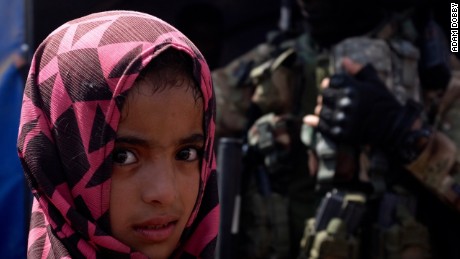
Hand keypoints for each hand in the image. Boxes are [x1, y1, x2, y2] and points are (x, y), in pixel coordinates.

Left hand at [304, 58, 421, 150]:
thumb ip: (358, 70)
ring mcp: (342, 119)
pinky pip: (321, 126)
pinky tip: (310, 119)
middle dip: (327, 97)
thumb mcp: (374, 83)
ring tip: (330, 110)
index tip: (334, 87)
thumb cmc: (383, 103)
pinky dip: (315, 122)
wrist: (392, 128)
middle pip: (324, 96)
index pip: (330, 81)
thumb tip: (344, 60)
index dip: (331, 83)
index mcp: (353, 88)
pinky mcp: (340, 133)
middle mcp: (346, 103)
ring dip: (322, 110)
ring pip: (320, 111)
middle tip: (332, 100)